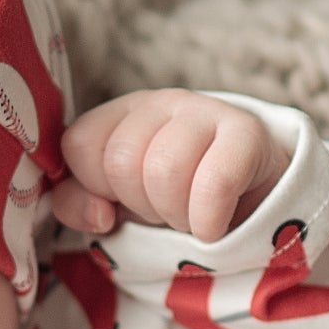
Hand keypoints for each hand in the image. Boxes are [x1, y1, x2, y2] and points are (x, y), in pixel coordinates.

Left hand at [47, 89, 291, 241]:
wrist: (252, 200)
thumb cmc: (173, 199)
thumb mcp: (115, 205)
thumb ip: (77, 204)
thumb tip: (99, 213)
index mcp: (120, 114)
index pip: (79, 145)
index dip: (96, 187)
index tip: (123, 199)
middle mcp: (160, 102)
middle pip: (122, 162)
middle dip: (141, 205)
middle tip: (165, 209)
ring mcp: (205, 111)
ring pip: (165, 170)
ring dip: (176, 215)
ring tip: (190, 215)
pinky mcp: (247, 134)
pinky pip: (215, 182)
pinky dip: (207, 220)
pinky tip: (212, 226)